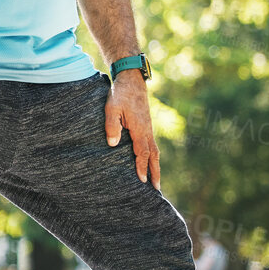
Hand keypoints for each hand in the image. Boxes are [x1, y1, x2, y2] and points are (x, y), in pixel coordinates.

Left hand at [105, 70, 160, 187]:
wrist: (131, 81)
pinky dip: (153, 156)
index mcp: (139, 129)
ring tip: (156, 180)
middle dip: (155, 172)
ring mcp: (148, 128)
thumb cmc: (120, 94)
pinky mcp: (146, 126)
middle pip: (154, 155)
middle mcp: (147, 131)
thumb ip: (112, 126)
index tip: (142, 181)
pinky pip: (152, 144)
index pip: (142, 152)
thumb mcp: (111, 108)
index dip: (142, 167)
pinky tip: (150, 162)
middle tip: (157, 189)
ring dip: (156, 166)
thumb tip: (112, 144)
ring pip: (155, 151)